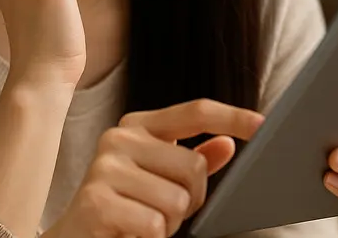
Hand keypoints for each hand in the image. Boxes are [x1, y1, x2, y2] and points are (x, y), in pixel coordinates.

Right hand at [44, 99, 264, 237]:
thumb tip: (227, 144)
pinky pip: (155, 224)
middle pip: (194, 166)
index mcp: (137, 125)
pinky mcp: (97, 200)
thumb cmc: (123, 207)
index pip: (196, 111)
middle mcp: (119, 138)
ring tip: (142, 220)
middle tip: (162, 210)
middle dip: (190, 199)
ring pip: (177, 200)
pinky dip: (152, 237)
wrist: (74, 237)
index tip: (263, 125)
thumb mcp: (159, 178)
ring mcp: (105, 167)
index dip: (233, 117)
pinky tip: (130, 231)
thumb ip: (192, 159)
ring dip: (169, 223)